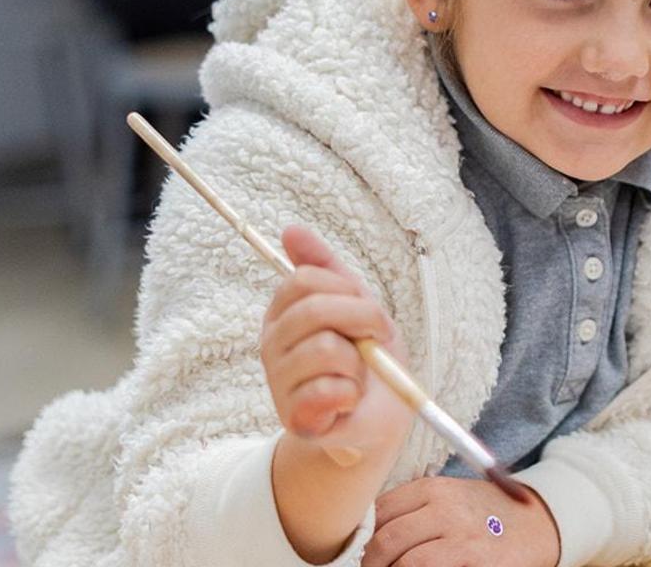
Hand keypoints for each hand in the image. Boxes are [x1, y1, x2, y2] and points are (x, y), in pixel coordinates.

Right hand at [262, 226, 413, 464]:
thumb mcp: (356, 307)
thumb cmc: (369, 362)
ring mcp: (278, 382)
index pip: (305, 280)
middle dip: (362, 322)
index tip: (370, 315)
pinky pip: (327, 390)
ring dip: (358, 365)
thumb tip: (290, 229)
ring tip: (356, 377)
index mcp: (284, 314)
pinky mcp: (293, 417)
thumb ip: (326, 268)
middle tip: (373, 344)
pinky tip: (348, 401)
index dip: (349, 294)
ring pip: (326, 349)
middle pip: (314, 310)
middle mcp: (271, 345)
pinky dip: (352, 394)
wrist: (378, 420)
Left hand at [364, 477, 559, 566]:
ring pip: (402, 562)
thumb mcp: (453, 498)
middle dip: (372, 563)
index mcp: (433, 489)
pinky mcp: (474, 558)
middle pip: (385, 540)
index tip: (364, 551)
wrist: (541, 525)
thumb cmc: (489, 516)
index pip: (378, 512)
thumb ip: (416, 508)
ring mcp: (460, 535)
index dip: (364, 537)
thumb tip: (368, 531)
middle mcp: (445, 508)